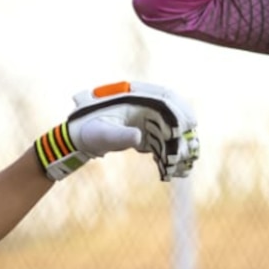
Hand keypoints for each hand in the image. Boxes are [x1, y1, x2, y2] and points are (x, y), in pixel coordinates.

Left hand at [36, 82, 199, 181]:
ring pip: (168, 131)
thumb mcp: (102, 134)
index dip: (181, 109)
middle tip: (191, 151)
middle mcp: (143, 107)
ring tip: (183, 167)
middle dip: (182, 134)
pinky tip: (171, 171)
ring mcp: (144, 120)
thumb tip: (137, 137)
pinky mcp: (142, 134)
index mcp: (135, 98)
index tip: (191, 123)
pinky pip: (160, 144)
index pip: (165, 97)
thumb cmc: (87, 131)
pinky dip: (167, 156)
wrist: (77, 139)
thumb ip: (119, 134)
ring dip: (177, 148)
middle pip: (171, 116)